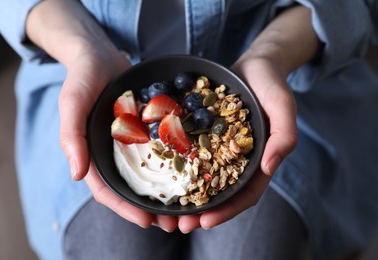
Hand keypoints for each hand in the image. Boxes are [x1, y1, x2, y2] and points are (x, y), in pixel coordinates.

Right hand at [26, 0, 180, 229]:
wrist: (101, 55)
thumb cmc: (82, 78)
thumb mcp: (72, 102)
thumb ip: (71, 136)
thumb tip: (77, 175)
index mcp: (94, 155)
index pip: (108, 191)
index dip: (125, 209)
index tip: (147, 222)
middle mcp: (115, 155)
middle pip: (133, 190)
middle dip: (152, 209)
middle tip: (176, 223)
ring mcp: (133, 144)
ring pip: (152, 174)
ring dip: (169, 193)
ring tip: (190, 207)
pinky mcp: (148, 131)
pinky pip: (164, 150)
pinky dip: (177, 164)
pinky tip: (195, 171)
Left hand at [177, 5, 318, 232]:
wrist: (254, 64)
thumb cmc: (272, 85)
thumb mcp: (283, 107)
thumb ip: (284, 137)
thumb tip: (270, 168)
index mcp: (258, 161)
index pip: (244, 194)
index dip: (226, 210)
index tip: (204, 222)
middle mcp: (236, 160)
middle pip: (219, 193)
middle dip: (199, 212)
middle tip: (176, 225)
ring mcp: (219, 148)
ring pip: (201, 178)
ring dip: (185, 196)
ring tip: (164, 210)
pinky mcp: (204, 135)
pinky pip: (190, 153)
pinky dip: (178, 167)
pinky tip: (161, 173)